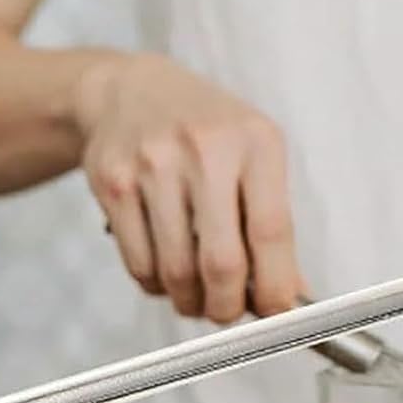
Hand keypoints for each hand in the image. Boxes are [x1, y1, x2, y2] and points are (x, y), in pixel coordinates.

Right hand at [73, 53, 301, 322]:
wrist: (130, 91)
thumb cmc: (202, 130)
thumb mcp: (251, 155)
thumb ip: (270, 220)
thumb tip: (289, 294)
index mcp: (254, 141)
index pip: (272, 230)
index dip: (276, 285)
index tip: (277, 311)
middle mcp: (204, 149)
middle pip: (221, 261)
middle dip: (227, 306)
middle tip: (227, 312)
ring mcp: (153, 165)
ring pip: (175, 270)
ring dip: (189, 300)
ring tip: (194, 295)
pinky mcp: (113, 184)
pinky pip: (138, 263)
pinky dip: (155, 284)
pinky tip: (164, 272)